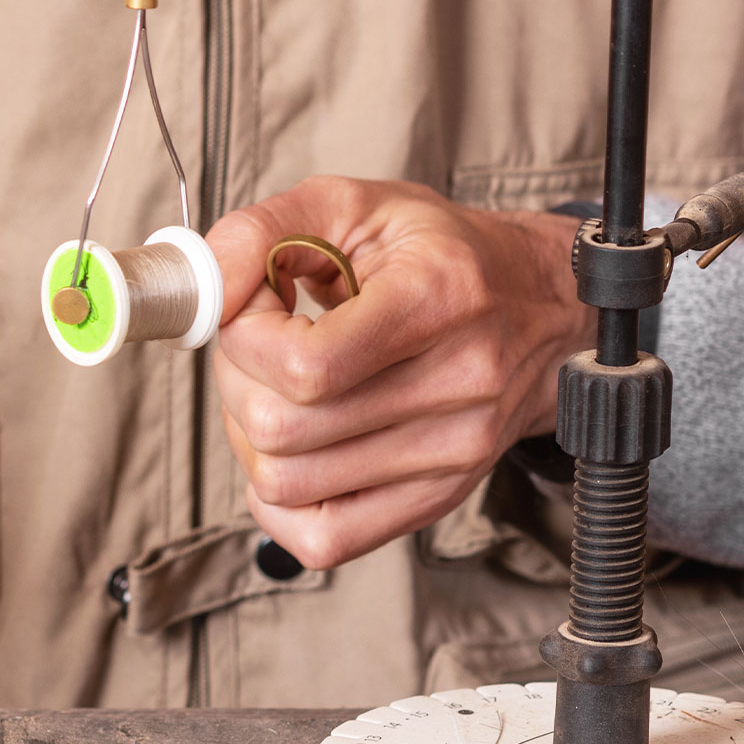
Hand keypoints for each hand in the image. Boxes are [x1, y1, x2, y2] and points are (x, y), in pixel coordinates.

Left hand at [206, 176, 592, 570]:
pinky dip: (280, 500)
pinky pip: (322, 539)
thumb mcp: (353, 204)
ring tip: (277, 392)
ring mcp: (452, 453)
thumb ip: (263, 230)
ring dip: (252, 439)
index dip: (244, 339)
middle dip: (237, 383)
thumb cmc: (442, 254)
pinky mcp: (438, 498)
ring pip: (286, 485)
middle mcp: (457, 383)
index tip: (250, 309)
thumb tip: (204, 289)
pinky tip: (292, 448)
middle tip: (257, 347)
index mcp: (438, 297)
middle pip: (281, 430)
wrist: (540, 306)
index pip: (304, 366)